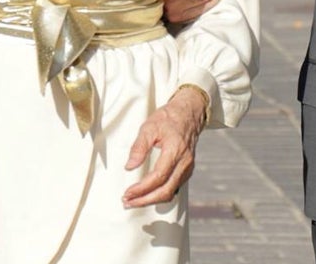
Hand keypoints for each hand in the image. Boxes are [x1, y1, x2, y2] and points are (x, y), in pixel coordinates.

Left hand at [122, 86, 207, 207]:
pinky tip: (147, 194)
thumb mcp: (149, 127)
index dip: (142, 189)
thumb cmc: (169, 118)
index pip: (158, 177)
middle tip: (127, 202)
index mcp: (175, 150)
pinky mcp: (187, 170)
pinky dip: (159, 194)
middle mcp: (184, 162)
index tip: (127, 193)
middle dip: (144, 200)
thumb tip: (129, 167)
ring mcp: (188, 168)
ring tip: (133, 200)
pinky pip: (174, 188)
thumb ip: (139, 147)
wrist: (189, 113)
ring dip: (151, 200)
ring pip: (170, 193)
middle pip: (165, 191)